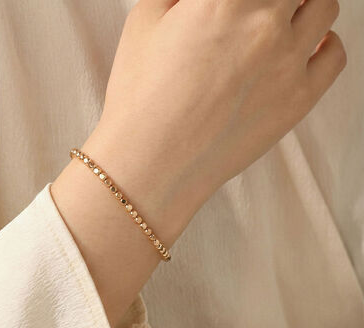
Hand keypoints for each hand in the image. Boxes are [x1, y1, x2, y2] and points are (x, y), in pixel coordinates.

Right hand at [51, 0, 344, 327]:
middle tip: (253, 12)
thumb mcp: (144, 21)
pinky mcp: (298, 101)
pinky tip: (303, 48)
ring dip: (300, 7)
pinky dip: (324, 43)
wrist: (150, 164)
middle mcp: (265, 22)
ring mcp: (288, 62)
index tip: (234, 4)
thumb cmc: (140, 100)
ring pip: (322, 6)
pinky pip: (335, 55)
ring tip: (278, 22)